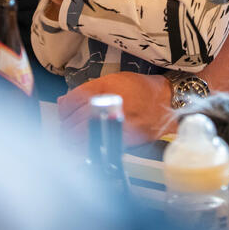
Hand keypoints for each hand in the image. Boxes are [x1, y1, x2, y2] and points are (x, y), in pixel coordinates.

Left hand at [57, 71, 174, 145]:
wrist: (166, 102)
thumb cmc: (140, 90)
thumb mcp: (112, 80)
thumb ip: (86, 91)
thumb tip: (63, 102)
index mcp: (105, 86)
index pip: (72, 101)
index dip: (63, 110)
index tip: (64, 114)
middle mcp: (110, 103)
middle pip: (73, 121)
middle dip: (66, 128)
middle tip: (67, 130)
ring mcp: (116, 122)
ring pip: (81, 137)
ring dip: (72, 140)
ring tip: (75, 140)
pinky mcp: (123, 139)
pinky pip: (96, 147)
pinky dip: (87, 149)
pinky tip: (88, 146)